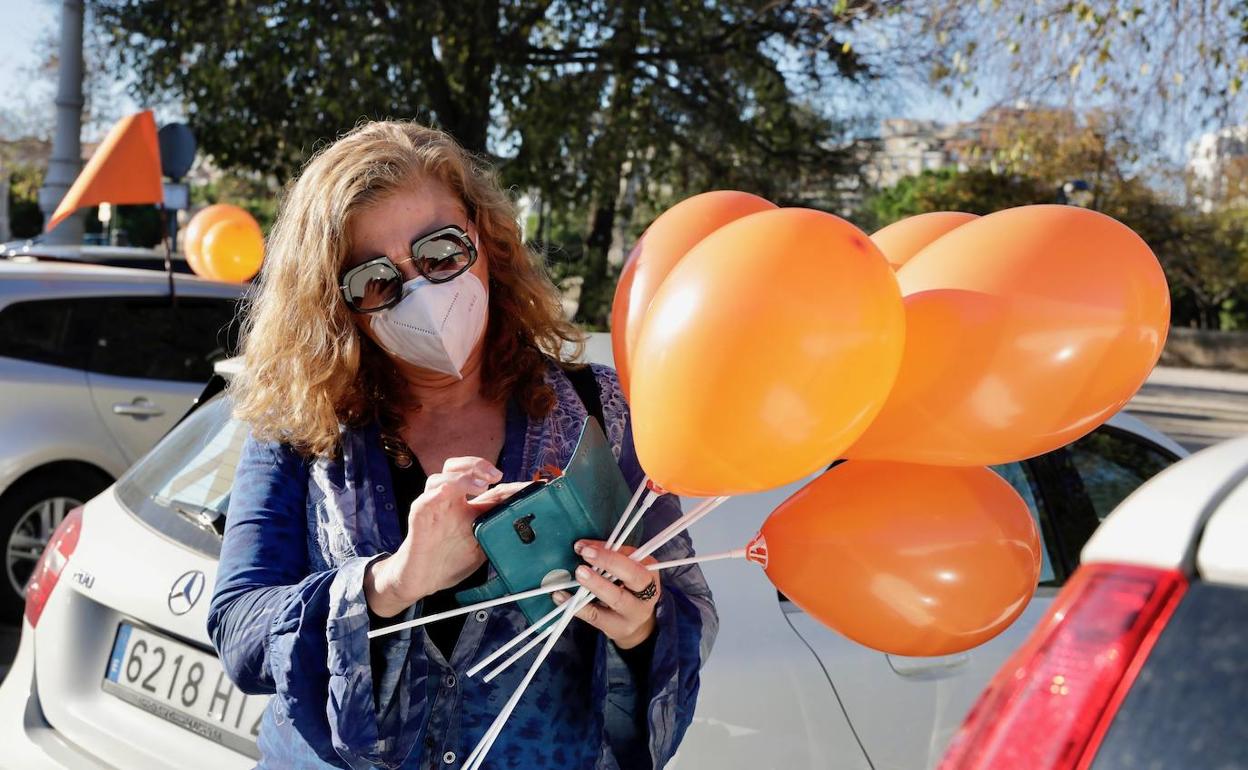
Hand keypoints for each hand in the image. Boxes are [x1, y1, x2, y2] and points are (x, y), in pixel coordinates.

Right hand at [365, 458, 525, 617]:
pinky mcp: (420, 516)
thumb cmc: (450, 560)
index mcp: (465, 504)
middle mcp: (449, 499)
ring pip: (442, 477)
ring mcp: (433, 505)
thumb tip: (526, 523)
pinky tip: (448, 491)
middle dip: (478, 465)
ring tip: (481, 486)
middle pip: (458, 467)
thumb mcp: (483, 544)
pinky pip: (426, 498)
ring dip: (463, 477)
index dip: (509, 481)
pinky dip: (437, 492)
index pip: (486, 482)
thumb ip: (498, 529)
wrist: (421, 579)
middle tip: (497, 476)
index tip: (535, 485)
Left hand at [551, 540, 659, 649]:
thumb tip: (582, 546)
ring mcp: (633, 613)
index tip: (587, 549)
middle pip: (633, 576)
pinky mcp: (616, 627)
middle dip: (609, 563)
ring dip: (596, 584)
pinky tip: (560, 596)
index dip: (610, 554)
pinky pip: (595, 616)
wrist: (637, 625)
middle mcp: (647, 593)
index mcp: (650, 573)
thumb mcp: (627, 569)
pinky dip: (577, 605)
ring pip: (616, 598)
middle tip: (585, 557)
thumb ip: (609, 555)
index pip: (633, 559)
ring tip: (577, 574)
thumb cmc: (628, 588)